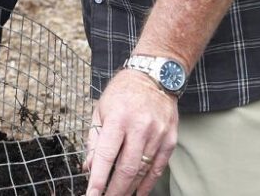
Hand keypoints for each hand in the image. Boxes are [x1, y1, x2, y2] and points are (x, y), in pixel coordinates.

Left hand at [84, 69, 178, 195]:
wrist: (154, 76)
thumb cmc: (122, 93)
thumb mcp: (101, 110)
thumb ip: (94, 140)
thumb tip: (88, 167)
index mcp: (118, 119)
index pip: (106, 154)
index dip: (98, 177)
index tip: (91, 194)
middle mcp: (140, 128)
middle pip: (126, 168)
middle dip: (114, 190)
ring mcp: (158, 135)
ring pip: (143, 171)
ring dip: (129, 189)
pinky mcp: (170, 140)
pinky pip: (158, 168)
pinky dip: (147, 184)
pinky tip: (138, 193)